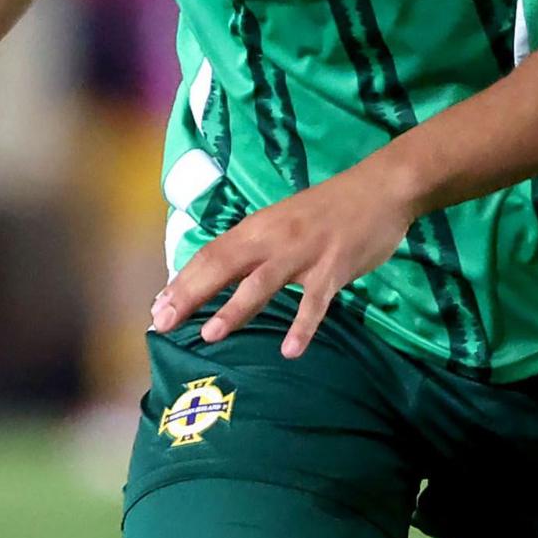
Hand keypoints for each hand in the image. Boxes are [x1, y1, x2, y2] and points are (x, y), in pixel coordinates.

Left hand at [150, 159, 415, 358]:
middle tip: (164, 324)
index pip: (210, 254)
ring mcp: (303, 254)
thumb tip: (222, 274)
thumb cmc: (330, 209)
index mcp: (258, 227)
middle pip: (223, 266)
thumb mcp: (283, 221)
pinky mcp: (334, 268)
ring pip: (262, 283)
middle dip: (191, 295)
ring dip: (235, 309)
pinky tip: (290, 350)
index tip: (157, 308)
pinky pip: (315, 302)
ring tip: (211, 335)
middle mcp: (273, 238)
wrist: (380, 188)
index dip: (183, 281)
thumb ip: (256, 246)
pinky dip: (302, 326)